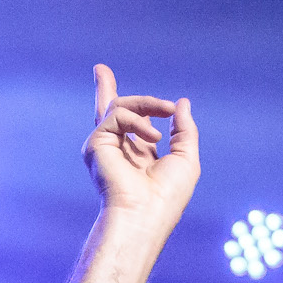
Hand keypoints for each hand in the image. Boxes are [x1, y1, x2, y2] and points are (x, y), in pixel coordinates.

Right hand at [84, 66, 198, 220]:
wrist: (146, 214)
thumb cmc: (167, 196)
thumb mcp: (186, 158)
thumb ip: (184, 130)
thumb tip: (181, 104)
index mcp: (139, 155)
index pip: (133, 125)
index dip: (136, 108)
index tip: (148, 99)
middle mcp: (118, 150)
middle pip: (108, 112)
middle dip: (105, 89)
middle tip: (100, 68)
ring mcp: (105, 146)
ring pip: (120, 106)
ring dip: (147, 105)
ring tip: (164, 120)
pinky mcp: (96, 144)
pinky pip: (118, 115)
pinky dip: (138, 121)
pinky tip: (153, 138)